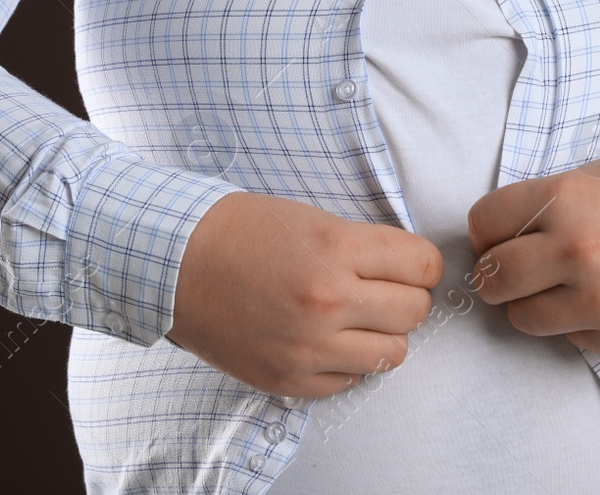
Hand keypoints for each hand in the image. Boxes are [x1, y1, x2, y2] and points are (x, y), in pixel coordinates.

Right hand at [166, 192, 443, 398]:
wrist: (176, 262)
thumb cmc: (244, 232)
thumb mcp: (315, 220)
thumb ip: (365, 248)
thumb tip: (413, 272)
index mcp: (337, 249)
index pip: (423, 265)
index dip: (420, 264)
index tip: (409, 265)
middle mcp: (328, 300)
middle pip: (414, 311)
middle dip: (406, 297)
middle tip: (381, 289)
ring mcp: (309, 345)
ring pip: (393, 353)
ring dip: (381, 334)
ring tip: (354, 317)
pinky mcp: (290, 378)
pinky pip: (351, 379)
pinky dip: (346, 361)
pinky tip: (324, 338)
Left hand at [465, 144, 599, 354]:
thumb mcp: (587, 176)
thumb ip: (537, 209)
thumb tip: (491, 245)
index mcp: (561, 200)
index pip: (482, 224)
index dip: (488, 230)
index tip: (500, 234)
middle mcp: (577, 251)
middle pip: (492, 279)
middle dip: (495, 273)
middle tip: (512, 268)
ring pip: (523, 318)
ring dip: (532, 302)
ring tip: (561, 282)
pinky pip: (571, 338)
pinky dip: (578, 320)